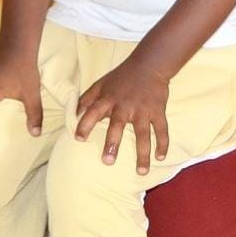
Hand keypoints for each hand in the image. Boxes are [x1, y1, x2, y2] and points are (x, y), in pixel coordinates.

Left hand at [75, 55, 169, 174]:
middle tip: (108, 161)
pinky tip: (160, 157)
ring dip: (142, 153)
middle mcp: (125, 105)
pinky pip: (161, 129)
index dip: (85, 124)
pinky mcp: (158, 110)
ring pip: (143, 133)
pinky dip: (163, 143)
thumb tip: (73, 115)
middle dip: (113, 142)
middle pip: (118, 125)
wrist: (150, 64)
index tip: (79, 138)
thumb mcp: (101, 83)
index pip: (94, 111)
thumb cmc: (122, 76)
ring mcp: (143, 109)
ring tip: (141, 172)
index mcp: (109, 98)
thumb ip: (86, 99)